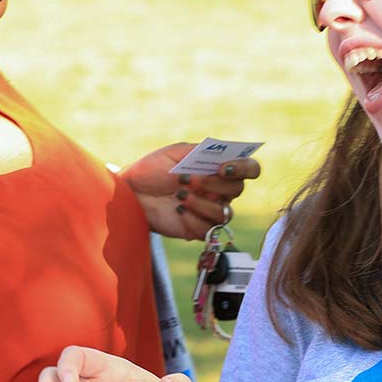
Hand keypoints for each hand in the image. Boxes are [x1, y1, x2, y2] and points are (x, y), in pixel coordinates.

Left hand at [118, 143, 260, 239]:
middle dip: (212, 184)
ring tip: (179, 195)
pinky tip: (177, 210)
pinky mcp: (198, 229)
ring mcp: (210, 210)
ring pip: (224, 212)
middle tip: (185, 179)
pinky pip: (208, 229)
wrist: (131, 193)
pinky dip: (193, 219)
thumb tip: (220, 155)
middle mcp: (220, 190)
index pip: (249, 169)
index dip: (244, 168)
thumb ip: (198, 152)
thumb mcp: (174, 153)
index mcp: (218, 169)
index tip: (222, 167)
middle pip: (237, 190)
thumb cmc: (153, 170)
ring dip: (202, 203)